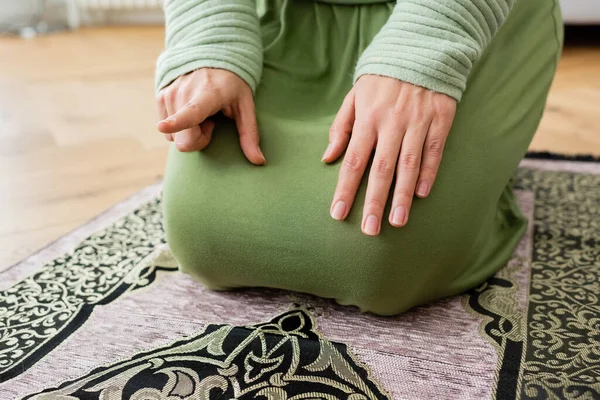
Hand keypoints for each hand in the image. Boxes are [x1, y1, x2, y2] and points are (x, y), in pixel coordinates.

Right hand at [156, 68, 264, 164]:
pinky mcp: (160, 97)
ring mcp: (169, 94)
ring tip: (202, 112)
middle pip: (185, 140)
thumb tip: (259, 161)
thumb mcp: (245, 106)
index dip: (177, 122)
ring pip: (175, 137)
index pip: (191, 112)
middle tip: (212, 121)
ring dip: (190, 131)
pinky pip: (168, 132)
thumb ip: (249, 134)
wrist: (211, 56)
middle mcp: (184, 92)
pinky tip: (190, 110)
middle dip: (199, 139)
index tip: (163, 127)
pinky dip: (180, 127)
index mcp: (208, 94)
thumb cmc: (232, 85)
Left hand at [323, 75, 456, 235]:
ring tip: (397, 222)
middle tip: (369, 230)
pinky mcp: (440, 120)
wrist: (421, 49)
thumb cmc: (381, 79)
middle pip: (380, 169)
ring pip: (408, 165)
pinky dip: (428, 173)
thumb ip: (341, 127)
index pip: (353, 160)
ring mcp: (417, 122)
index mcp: (367, 119)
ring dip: (402, 196)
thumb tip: (328, 158)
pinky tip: (421, 194)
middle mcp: (391, 123)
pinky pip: (434, 152)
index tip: (338, 214)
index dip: (345, 189)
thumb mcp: (355, 96)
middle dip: (373, 202)